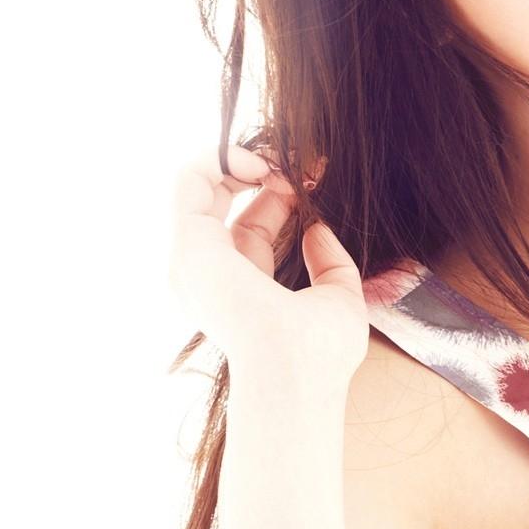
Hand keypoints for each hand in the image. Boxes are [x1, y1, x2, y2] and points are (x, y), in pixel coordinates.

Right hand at [169, 143, 366, 389]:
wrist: (297, 372)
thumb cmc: (319, 353)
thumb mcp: (338, 299)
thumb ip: (330, 264)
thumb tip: (316, 229)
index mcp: (239, 287)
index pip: (250, 225)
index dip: (280, 195)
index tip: (313, 181)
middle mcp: (209, 272)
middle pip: (224, 200)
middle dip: (258, 169)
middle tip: (295, 161)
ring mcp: (194, 258)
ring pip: (200, 184)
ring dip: (240, 157)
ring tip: (278, 157)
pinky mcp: (190, 244)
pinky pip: (190, 180)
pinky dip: (222, 156)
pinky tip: (260, 161)